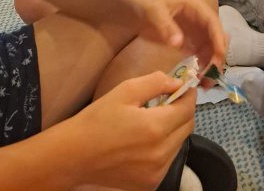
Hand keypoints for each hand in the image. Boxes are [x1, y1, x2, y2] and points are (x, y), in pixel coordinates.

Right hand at [73, 72, 195, 189]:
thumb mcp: (125, 91)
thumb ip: (155, 82)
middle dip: (184, 110)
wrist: (75, 155)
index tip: (185, 86)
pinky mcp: (150, 184)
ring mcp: (156, 173)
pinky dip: (165, 147)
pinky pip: (167, 160)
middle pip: (187, 127)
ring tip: (157, 118)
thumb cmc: (97, 120)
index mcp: (155, 128)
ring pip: (179, 144)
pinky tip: (148, 139)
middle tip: (172, 99)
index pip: (187, 110)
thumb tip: (176, 83)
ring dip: (175, 129)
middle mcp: (160, 154)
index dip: (188, 95)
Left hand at [137, 0, 226, 74]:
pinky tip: (198, 80)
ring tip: (205, 83)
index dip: (218, 38)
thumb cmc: (148, 4)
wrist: (138, 10)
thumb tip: (179, 43)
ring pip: (212, 51)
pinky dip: (203, 68)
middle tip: (210, 76)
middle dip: (217, 57)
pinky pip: (202, 57)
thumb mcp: (154, 10)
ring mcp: (197, 34)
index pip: (213, 22)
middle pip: (217, 38)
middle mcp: (201, 21)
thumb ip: (165, 25)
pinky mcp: (192, 44)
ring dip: (212, 66)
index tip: (219, 56)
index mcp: (195, 7)